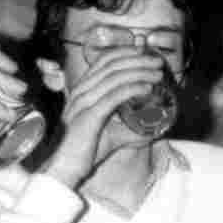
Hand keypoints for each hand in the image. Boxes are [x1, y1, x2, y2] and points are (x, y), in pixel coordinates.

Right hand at [42, 48, 162, 187]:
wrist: (64, 169)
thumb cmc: (83, 153)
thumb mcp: (108, 136)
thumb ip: (126, 131)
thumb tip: (151, 132)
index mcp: (81, 91)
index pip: (102, 62)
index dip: (125, 53)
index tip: (144, 52)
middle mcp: (80, 92)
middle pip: (111, 65)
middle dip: (137, 60)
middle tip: (158, 62)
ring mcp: (82, 103)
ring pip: (114, 78)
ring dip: (139, 72)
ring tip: (157, 74)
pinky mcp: (88, 117)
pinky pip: (113, 96)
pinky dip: (132, 89)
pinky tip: (147, 88)